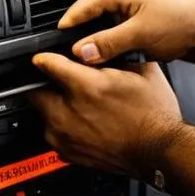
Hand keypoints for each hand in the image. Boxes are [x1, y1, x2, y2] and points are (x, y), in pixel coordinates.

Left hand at [29, 51, 182, 178]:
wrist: (160, 152)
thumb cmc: (154, 116)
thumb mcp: (141, 71)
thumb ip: (115, 53)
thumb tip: (102, 43)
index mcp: (86, 87)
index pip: (46, 63)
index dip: (45, 56)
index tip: (45, 57)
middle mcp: (69, 113)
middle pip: (35, 90)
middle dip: (44, 82)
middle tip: (61, 80)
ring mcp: (64, 136)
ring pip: (42, 112)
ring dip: (53, 104)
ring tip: (78, 103)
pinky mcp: (67, 152)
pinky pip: (53, 132)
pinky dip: (62, 125)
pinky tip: (84, 121)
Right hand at [59, 0, 194, 65]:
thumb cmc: (183, 18)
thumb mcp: (141, 32)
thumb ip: (109, 42)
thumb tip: (82, 50)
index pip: (87, 1)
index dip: (71, 17)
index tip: (58, 33)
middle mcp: (128, 2)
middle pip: (94, 16)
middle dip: (83, 33)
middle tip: (70, 50)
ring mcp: (136, 16)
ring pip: (107, 30)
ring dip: (101, 44)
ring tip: (91, 60)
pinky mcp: (144, 30)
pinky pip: (121, 39)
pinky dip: (115, 50)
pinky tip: (116, 62)